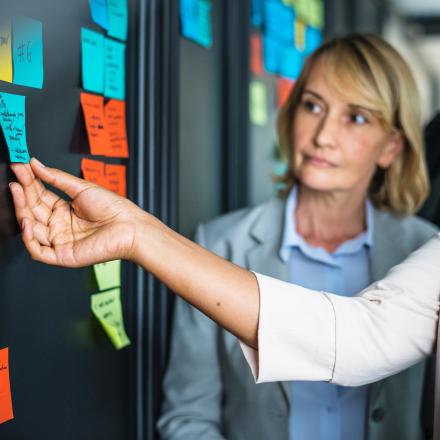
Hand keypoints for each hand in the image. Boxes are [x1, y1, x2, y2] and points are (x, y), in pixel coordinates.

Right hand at [9, 158, 145, 266]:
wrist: (130, 226)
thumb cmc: (114, 209)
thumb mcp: (82, 188)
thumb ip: (57, 178)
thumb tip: (36, 164)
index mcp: (65, 211)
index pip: (40, 197)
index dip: (29, 183)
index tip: (20, 167)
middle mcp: (60, 226)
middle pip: (33, 211)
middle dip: (22, 194)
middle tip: (16, 178)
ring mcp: (60, 241)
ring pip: (31, 230)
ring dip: (22, 211)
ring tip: (18, 192)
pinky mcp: (63, 256)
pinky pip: (38, 251)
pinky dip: (29, 238)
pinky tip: (27, 221)